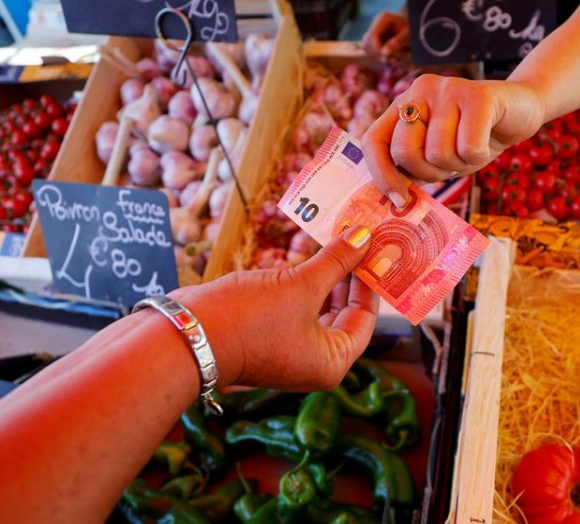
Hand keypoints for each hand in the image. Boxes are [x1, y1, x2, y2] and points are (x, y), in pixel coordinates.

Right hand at [173, 226, 378, 390]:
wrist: (184, 336)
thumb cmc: (248, 319)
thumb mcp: (300, 285)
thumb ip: (336, 261)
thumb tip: (364, 238)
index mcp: (332, 362)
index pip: (365, 319)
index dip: (370, 282)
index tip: (374, 249)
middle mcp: (314, 362)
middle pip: (344, 314)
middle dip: (350, 276)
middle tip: (359, 241)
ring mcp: (289, 350)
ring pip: (319, 308)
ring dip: (328, 276)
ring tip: (337, 240)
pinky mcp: (268, 336)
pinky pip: (297, 307)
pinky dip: (305, 283)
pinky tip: (309, 256)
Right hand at [362, 11, 410, 57]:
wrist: (416, 30)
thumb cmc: (414, 31)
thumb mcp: (409, 35)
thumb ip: (398, 42)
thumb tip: (384, 53)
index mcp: (384, 18)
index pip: (372, 35)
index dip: (377, 49)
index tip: (386, 59)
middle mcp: (376, 22)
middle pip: (367, 42)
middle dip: (377, 53)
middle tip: (390, 60)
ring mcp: (374, 30)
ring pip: (366, 47)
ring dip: (377, 56)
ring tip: (392, 59)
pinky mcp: (374, 38)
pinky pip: (370, 50)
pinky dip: (378, 56)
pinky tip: (389, 57)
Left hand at [362, 74, 544, 204]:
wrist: (521, 111)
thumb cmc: (476, 137)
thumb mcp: (439, 155)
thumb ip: (414, 167)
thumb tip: (395, 198)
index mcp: (404, 105)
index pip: (375, 140)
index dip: (382, 174)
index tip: (399, 200)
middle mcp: (420, 91)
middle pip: (405, 151)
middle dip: (430, 172)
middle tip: (450, 166)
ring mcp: (448, 89)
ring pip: (438, 153)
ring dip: (459, 164)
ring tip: (471, 149)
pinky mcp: (477, 95)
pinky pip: (469, 147)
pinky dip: (479, 156)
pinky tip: (487, 142)